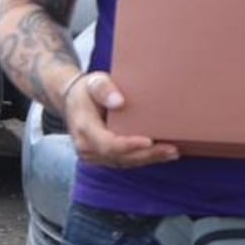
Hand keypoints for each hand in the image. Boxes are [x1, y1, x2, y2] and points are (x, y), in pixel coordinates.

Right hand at [62, 69, 179, 169]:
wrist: (72, 102)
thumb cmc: (87, 91)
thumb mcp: (93, 82)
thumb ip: (104, 89)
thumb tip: (119, 102)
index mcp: (84, 129)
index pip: (107, 143)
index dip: (129, 145)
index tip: (149, 141)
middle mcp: (86, 147)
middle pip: (120, 157)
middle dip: (147, 155)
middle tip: (172, 150)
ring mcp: (93, 156)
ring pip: (124, 162)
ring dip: (149, 159)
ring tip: (172, 152)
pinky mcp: (103, 158)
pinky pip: (124, 161)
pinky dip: (143, 159)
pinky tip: (161, 154)